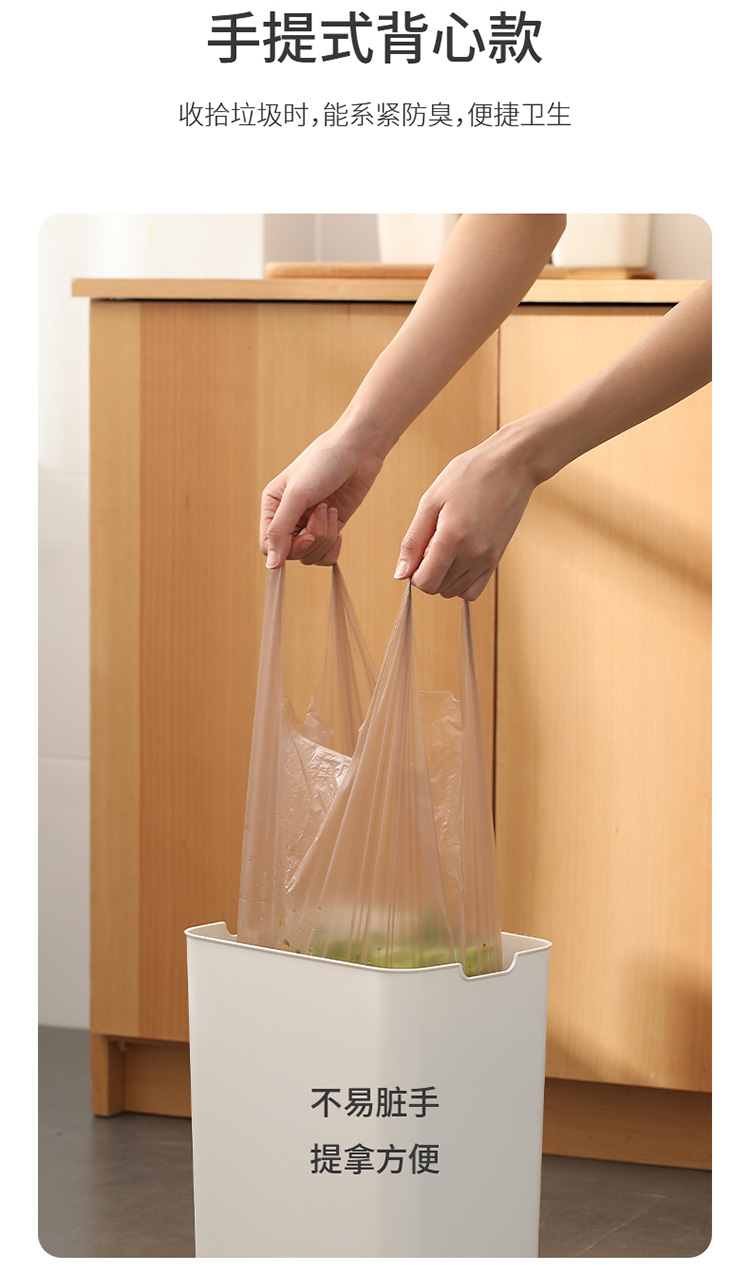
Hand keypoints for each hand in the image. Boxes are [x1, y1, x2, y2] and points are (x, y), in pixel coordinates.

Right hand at [261, 422, 384, 567]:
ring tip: (331, 509)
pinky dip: (334, 546)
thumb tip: (270, 565)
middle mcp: (289, 518)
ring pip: (311, 555)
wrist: (357, 451)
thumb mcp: (297, 495)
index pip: (268, 546)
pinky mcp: (330, 527)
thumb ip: (280, 530)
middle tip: (323, 511)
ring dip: (325, 537)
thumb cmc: (323, 464)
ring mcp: (310, 524)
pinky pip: (326, 554)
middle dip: (312, 538)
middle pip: (292, 553)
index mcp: (272, 507)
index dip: (287, 548)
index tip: (306, 535)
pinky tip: (339, 527)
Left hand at [394, 429, 537, 599]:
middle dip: (427, 572)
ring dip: (443, 577)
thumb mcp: (431, 501)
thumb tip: (400, 575)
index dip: (414, 572)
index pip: (424, 583)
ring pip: (454, 591)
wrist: (511, 465)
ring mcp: (488, 559)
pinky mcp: (497, 559)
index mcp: (452, 538)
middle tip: (432, 543)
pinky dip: (461, 581)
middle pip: (438, 588)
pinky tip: (458, 560)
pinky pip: (474, 590)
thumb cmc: (468, 475)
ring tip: (447, 546)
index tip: (418, 551)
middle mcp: (473, 554)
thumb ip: (413, 541)